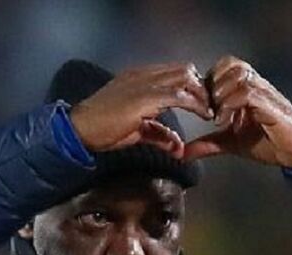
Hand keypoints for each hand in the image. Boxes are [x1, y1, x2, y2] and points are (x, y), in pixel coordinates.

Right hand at [68, 62, 214, 158]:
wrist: (81, 129)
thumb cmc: (104, 129)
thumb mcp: (138, 131)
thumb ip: (160, 134)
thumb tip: (178, 148)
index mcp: (140, 77)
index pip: (174, 71)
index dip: (193, 85)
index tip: (204, 102)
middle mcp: (144, 75)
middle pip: (184, 70)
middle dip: (202, 87)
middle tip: (210, 107)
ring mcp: (145, 83)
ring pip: (185, 77)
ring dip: (202, 94)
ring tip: (210, 111)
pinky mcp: (146, 96)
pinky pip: (178, 93)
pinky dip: (196, 103)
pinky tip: (203, 114)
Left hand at [183, 56, 291, 167]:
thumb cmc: (270, 143)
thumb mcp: (231, 143)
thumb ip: (208, 143)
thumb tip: (183, 153)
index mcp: (247, 89)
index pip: (225, 65)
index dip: (209, 80)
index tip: (201, 104)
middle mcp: (256, 85)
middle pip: (230, 63)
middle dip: (213, 84)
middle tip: (207, 109)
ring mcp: (265, 92)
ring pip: (239, 73)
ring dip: (221, 94)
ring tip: (216, 116)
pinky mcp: (271, 104)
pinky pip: (247, 92)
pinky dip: (230, 105)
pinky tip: (224, 122)